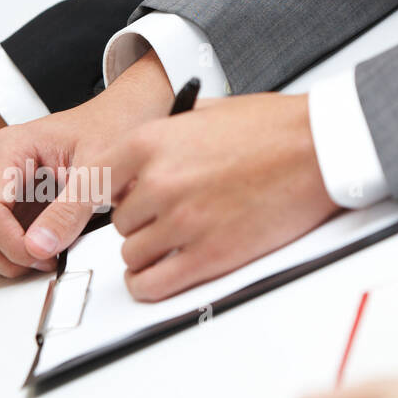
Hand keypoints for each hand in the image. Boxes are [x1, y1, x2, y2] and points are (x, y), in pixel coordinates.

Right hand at [0, 52, 173, 276]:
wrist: (121, 117)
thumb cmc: (111, 130)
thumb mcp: (98, 171)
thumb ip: (70, 210)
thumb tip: (39, 247)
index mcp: (10, 149)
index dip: (12, 245)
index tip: (45, 255)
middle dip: (2, 256)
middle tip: (43, 261)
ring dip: (0, 258)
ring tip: (43, 257)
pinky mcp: (6, 202)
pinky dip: (6, 254)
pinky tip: (40, 250)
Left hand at [100, 92, 337, 300]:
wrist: (318, 148)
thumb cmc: (272, 128)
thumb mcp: (202, 112)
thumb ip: (163, 133)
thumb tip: (139, 150)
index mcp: (150, 143)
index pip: (90, 185)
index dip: (85, 206)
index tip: (79, 220)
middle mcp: (159, 183)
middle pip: (119, 224)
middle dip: (138, 223)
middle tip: (164, 216)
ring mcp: (183, 222)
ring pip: (133, 255)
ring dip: (148, 252)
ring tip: (173, 240)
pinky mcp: (209, 255)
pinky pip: (153, 284)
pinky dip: (148, 285)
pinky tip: (157, 275)